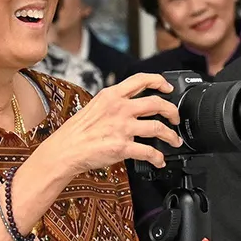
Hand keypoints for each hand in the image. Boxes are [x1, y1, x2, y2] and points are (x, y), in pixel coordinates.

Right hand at [38, 72, 182, 173]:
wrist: (64, 150)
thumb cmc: (75, 132)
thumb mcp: (94, 106)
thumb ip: (113, 103)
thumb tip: (130, 104)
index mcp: (111, 95)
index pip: (141, 80)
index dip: (159, 81)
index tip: (167, 87)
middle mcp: (119, 109)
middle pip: (156, 103)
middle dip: (172, 111)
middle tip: (175, 117)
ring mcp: (122, 127)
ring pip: (158, 128)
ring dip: (171, 136)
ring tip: (174, 141)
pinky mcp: (123, 147)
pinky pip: (149, 152)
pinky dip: (158, 158)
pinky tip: (159, 161)